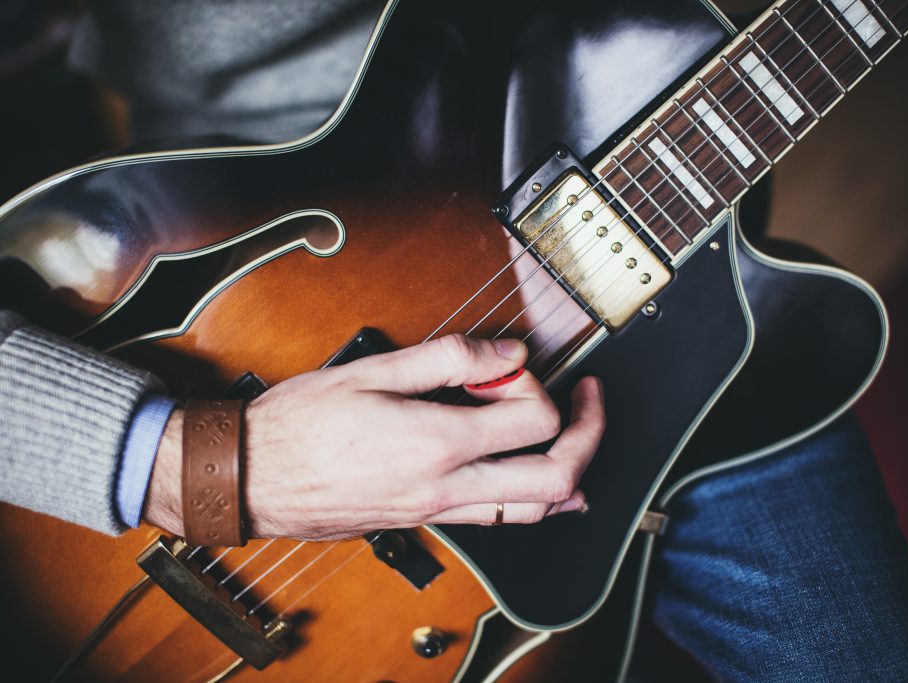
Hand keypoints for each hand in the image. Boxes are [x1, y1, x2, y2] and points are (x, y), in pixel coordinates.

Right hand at [143, 334, 604, 539]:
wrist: (250, 478)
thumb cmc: (297, 425)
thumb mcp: (371, 371)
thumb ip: (446, 358)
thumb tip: (505, 352)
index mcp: (436, 442)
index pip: (532, 419)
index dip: (536, 383)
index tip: (511, 365)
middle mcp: (445, 486)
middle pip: (554, 477)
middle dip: (586, 435)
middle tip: (588, 401)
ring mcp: (437, 511)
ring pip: (533, 511)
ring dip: (569, 474)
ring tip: (577, 437)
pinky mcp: (424, 522)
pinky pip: (498, 521)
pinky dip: (533, 502)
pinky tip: (537, 483)